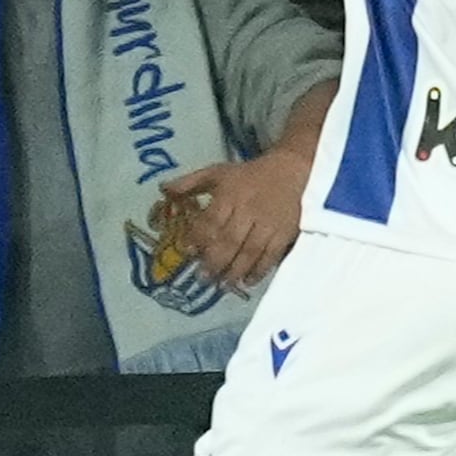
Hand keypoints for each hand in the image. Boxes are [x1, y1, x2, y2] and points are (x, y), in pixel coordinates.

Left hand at [157, 148, 308, 288]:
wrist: (292, 170)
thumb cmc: (250, 175)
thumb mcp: (218, 172)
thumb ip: (190, 183)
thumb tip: (162, 189)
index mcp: (230, 194)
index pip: (211, 220)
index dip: (198, 238)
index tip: (187, 252)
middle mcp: (248, 210)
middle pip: (229, 240)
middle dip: (214, 261)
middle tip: (202, 278)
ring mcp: (268, 223)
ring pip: (250, 251)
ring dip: (235, 271)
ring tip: (222, 285)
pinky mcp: (285, 232)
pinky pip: (271, 255)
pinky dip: (259, 271)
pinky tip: (248, 281)